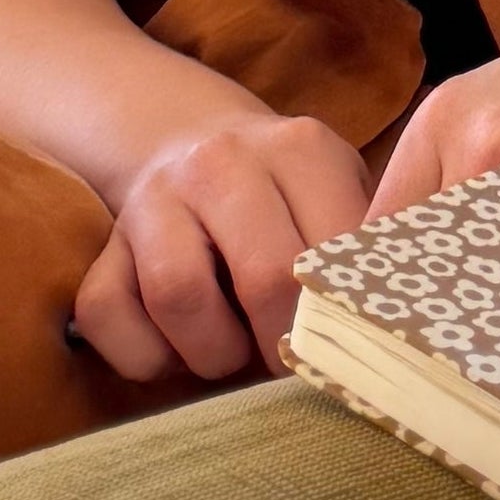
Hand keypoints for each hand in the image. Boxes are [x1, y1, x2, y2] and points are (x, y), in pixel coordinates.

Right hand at [70, 111, 371, 383]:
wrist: (184, 136)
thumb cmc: (285, 195)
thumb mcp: (338, 195)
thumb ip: (365, 251)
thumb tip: (395, 333)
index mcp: (299, 148)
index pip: (333, 251)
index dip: (342, 318)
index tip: (347, 350)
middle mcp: (222, 160)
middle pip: (264, 276)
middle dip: (284, 344)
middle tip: (290, 364)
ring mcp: (155, 198)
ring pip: (179, 295)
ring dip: (214, 352)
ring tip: (234, 351)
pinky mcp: (103, 245)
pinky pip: (109, 316)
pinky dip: (147, 357)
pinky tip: (178, 345)